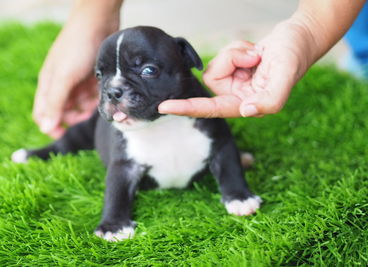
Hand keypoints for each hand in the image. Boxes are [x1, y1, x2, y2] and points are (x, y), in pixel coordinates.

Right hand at [33, 0, 120, 138]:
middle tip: (87, 114)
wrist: (98, 22)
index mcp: (48, 84)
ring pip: (80, 105)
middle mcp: (61, 84)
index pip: (43, 113)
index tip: (64, 134)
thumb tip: (45, 128)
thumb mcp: (63, 77)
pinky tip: (103, 92)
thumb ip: (54, 103)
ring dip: (88, 107)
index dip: (51, 126)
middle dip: (74, 117)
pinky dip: (97, 98)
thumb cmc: (76, 48)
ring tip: (97, 100)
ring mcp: (77, 81)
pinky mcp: (92, 77)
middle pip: (63, 111)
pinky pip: (93, 96)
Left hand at [158, 18, 316, 117]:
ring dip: (234, 55)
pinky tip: (253, 51)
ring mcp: (235, 83)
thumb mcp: (285, 76)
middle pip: (213, 79)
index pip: (211, 109)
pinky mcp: (234, 69)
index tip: (164, 107)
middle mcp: (238, 97)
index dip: (187, 108)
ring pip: (216, 67)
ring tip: (255, 53)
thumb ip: (269, 100)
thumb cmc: (294, 55)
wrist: (299, 36)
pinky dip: (236, 50)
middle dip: (230, 61)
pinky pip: (222, 58)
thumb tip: (244, 112)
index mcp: (248, 105)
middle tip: (254, 56)